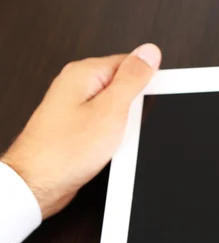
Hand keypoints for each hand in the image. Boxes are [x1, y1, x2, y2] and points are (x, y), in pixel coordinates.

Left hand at [0, 44, 161, 218]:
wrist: (39, 183)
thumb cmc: (65, 151)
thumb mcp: (111, 110)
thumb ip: (132, 79)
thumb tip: (149, 53)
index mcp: (84, 73)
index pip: (130, 63)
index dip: (146, 83)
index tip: (147, 101)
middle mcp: (76, 86)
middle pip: (123, 87)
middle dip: (133, 108)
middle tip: (126, 124)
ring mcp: (75, 107)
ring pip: (116, 110)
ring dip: (123, 126)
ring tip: (111, 140)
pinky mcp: (76, 127)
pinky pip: (106, 126)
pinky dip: (112, 137)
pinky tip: (107, 148)